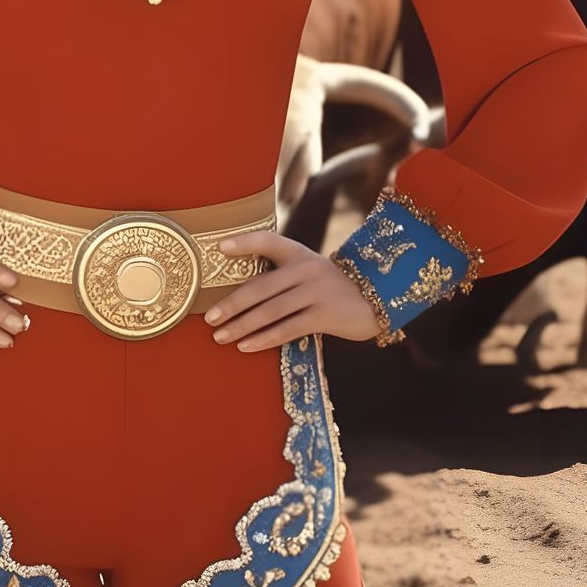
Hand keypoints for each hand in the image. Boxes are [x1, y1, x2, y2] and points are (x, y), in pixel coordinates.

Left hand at [204, 231, 379, 351]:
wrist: (376, 300)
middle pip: (261, 286)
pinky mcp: (325, 315)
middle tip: (209, 317)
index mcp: (299, 253)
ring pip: (271, 311)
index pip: (268, 240)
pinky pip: (288, 329)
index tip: (219, 247)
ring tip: (221, 336)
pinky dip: (264, 339)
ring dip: (242, 326)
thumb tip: (240, 295)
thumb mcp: (309, 270)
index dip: (244, 242)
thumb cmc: (331, 287)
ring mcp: (316, 291)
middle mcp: (306, 268)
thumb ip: (282, 274)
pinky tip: (246, 346)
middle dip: (232, 304)